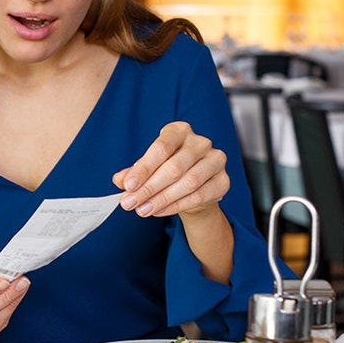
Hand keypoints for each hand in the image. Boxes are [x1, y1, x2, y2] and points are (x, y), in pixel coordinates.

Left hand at [113, 121, 228, 218]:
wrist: (194, 187)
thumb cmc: (167, 170)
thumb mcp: (148, 168)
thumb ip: (133, 172)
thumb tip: (120, 180)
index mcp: (179, 131)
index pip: (161, 148)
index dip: (143, 169)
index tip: (127, 186)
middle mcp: (200, 142)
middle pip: (173, 167)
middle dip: (149, 188)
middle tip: (130, 203)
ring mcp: (215, 160)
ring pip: (188, 182)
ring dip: (162, 199)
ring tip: (142, 210)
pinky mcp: (223, 181)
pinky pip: (199, 196)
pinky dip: (176, 206)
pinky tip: (159, 211)